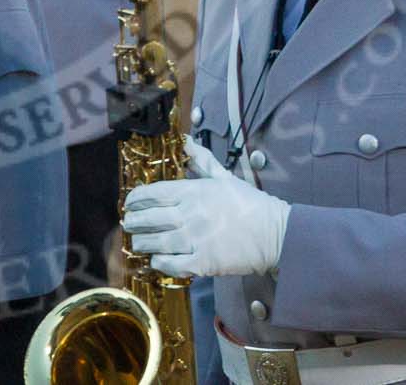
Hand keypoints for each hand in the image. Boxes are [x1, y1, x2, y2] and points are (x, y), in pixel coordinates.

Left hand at [122, 136, 291, 278]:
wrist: (276, 233)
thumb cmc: (251, 203)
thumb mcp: (225, 177)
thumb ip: (203, 161)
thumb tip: (187, 141)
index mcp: (193, 191)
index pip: (154, 192)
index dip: (136, 199)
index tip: (129, 203)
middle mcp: (190, 214)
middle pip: (150, 218)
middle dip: (135, 222)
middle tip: (129, 224)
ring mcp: (196, 239)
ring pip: (157, 242)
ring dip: (143, 242)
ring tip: (138, 242)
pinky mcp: (204, 262)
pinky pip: (173, 264)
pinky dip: (160, 262)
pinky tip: (157, 260)